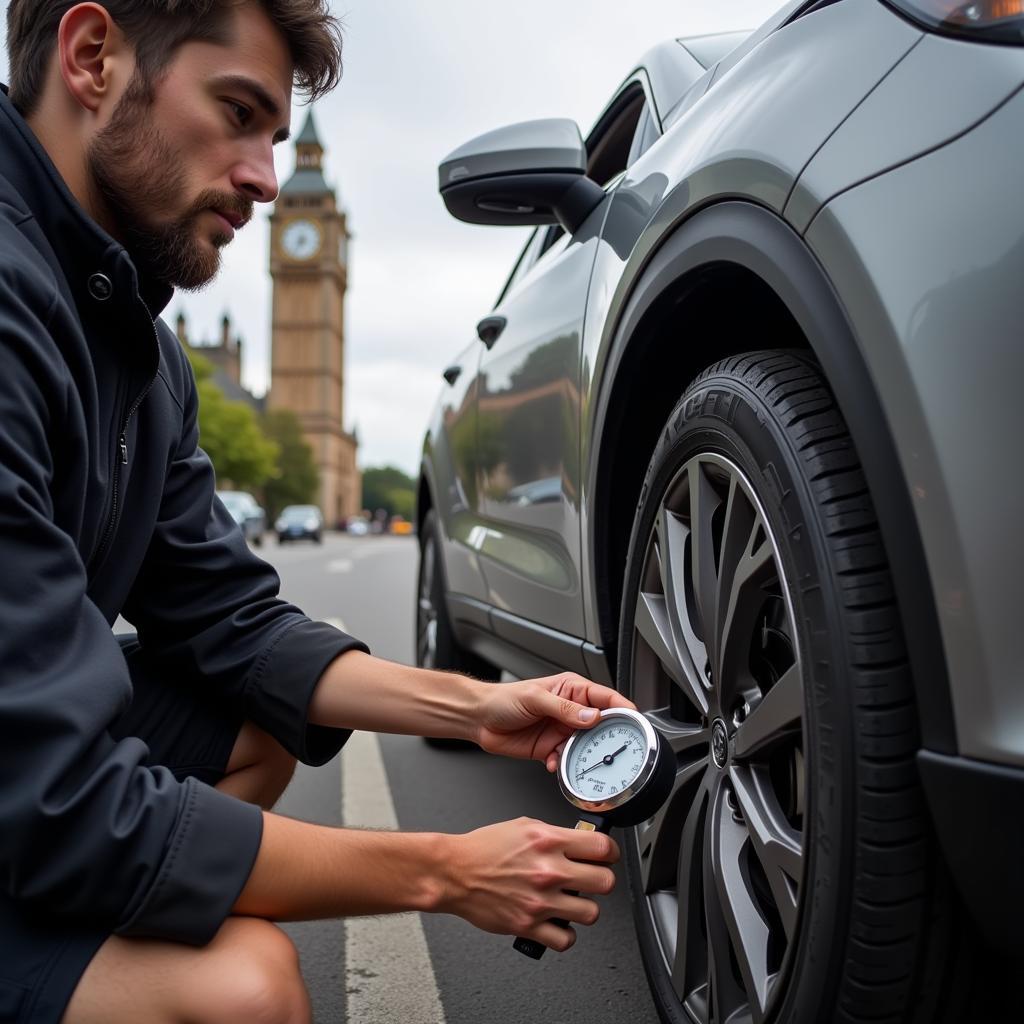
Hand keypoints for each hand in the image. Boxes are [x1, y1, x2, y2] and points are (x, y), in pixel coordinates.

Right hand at [439, 817, 618, 951]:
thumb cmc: (484, 848)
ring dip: (584, 908)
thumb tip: (579, 842)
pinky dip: (564, 934)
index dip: (609, 852)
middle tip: (591, 879)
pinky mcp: (528, 925)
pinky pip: (565, 940)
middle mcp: (548, 870)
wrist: (455, 872)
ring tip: (572, 902)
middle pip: (605, 882)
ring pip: (591, 913)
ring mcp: (540, 900)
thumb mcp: (524, 825)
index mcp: (548, 841)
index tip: (604, 856)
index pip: (602, 848)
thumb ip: (555, 835)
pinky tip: (557, 923)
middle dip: (601, 880)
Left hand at [474, 672, 635, 770]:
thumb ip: (563, 709)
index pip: (606, 698)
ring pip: (586, 747)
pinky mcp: (551, 749)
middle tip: (607, 748)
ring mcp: (562, 731)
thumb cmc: (503, 699)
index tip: (634, 721)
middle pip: (601, 726)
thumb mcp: (535, 698)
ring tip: (577, 759)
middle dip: (605, 738)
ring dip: (583, 755)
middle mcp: (571, 711)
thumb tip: (590, 717)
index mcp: (572, 690)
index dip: (622, 708)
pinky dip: (564, 766)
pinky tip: (554, 764)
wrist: (479, 719)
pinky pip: (567, 761)